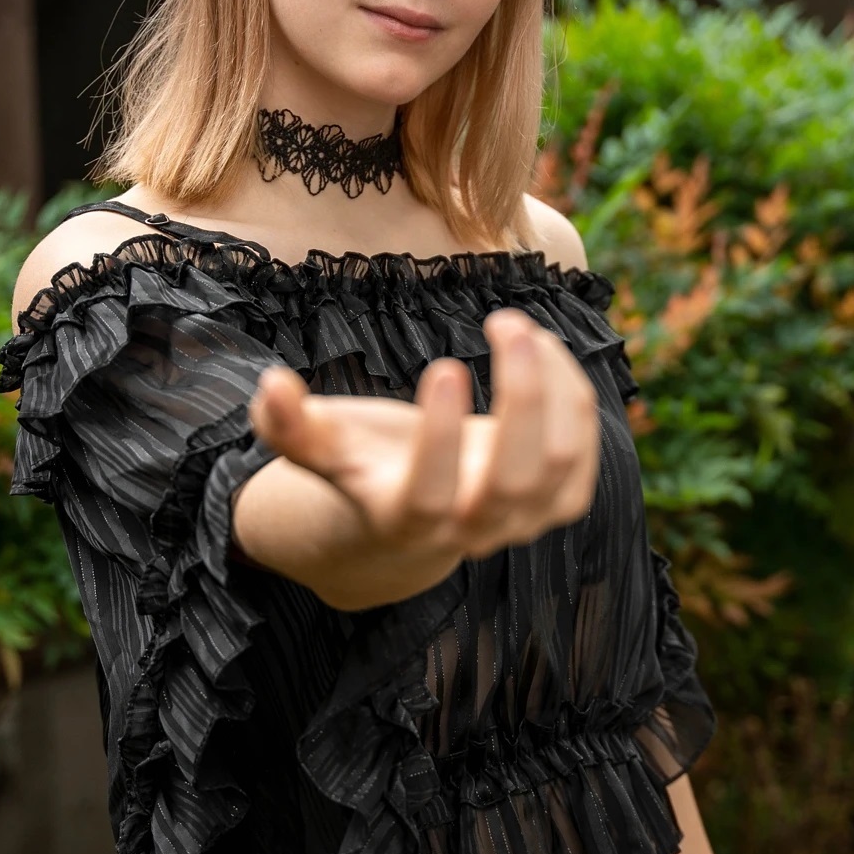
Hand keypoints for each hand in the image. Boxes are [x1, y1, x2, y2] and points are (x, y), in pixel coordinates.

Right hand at [246, 306, 599, 563]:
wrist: (414, 519)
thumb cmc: (363, 466)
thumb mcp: (323, 445)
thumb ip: (290, 425)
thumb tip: (270, 385)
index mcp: (408, 518)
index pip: (432, 494)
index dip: (440, 437)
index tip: (443, 364)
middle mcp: (472, 531)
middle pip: (516, 481)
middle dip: (522, 399)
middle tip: (506, 321)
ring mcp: (522, 522)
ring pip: (562, 463)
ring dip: (554, 386)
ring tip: (516, 325)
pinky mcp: (559, 503)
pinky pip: (583, 453)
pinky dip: (574, 397)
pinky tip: (544, 351)